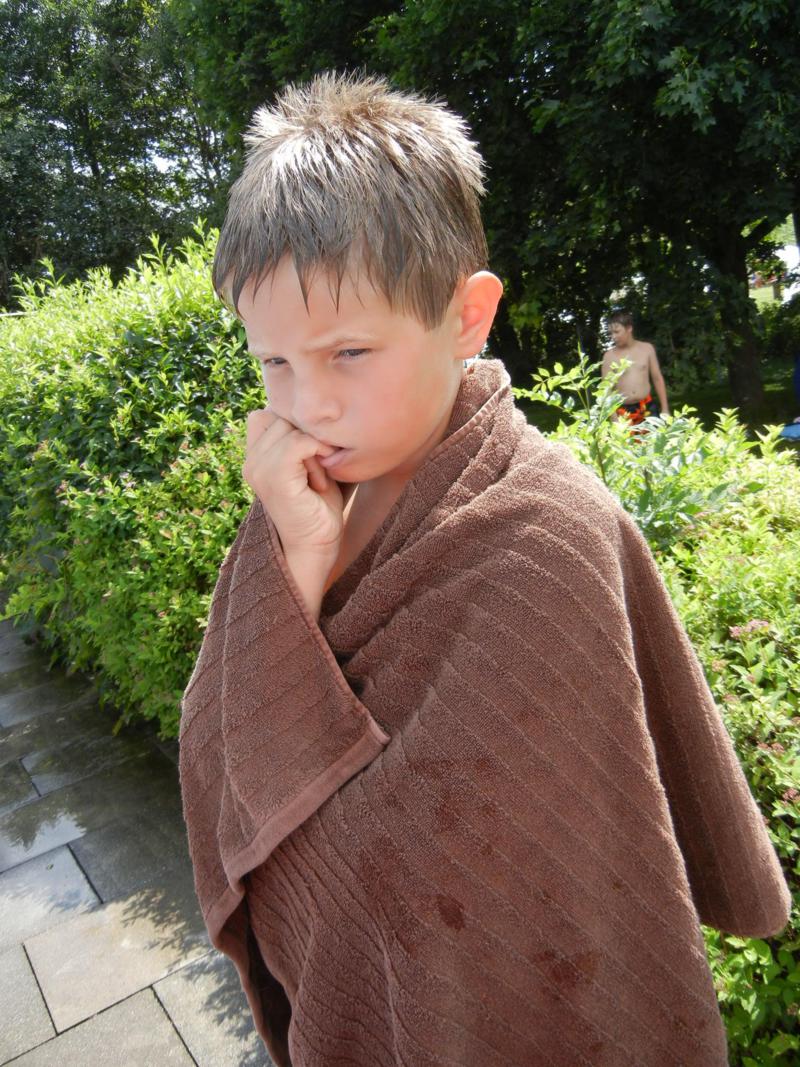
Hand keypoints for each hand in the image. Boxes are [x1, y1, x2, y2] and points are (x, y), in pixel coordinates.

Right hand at [243, 408, 344, 575]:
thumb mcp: (308, 465)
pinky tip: (320, 482)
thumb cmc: (319, 507)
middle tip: (317, 472)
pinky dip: (317, 457)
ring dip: (314, 450)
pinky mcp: (273, 477)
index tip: (311, 459)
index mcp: (254, 457)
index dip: (294, 428)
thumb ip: (300, 439)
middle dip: (307, 438)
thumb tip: (312, 407)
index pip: (267, 414)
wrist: (316, 547)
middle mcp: (250, 461)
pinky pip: (299, 443)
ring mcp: (258, 468)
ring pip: (291, 428)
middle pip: (281, 416)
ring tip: (317, 479)